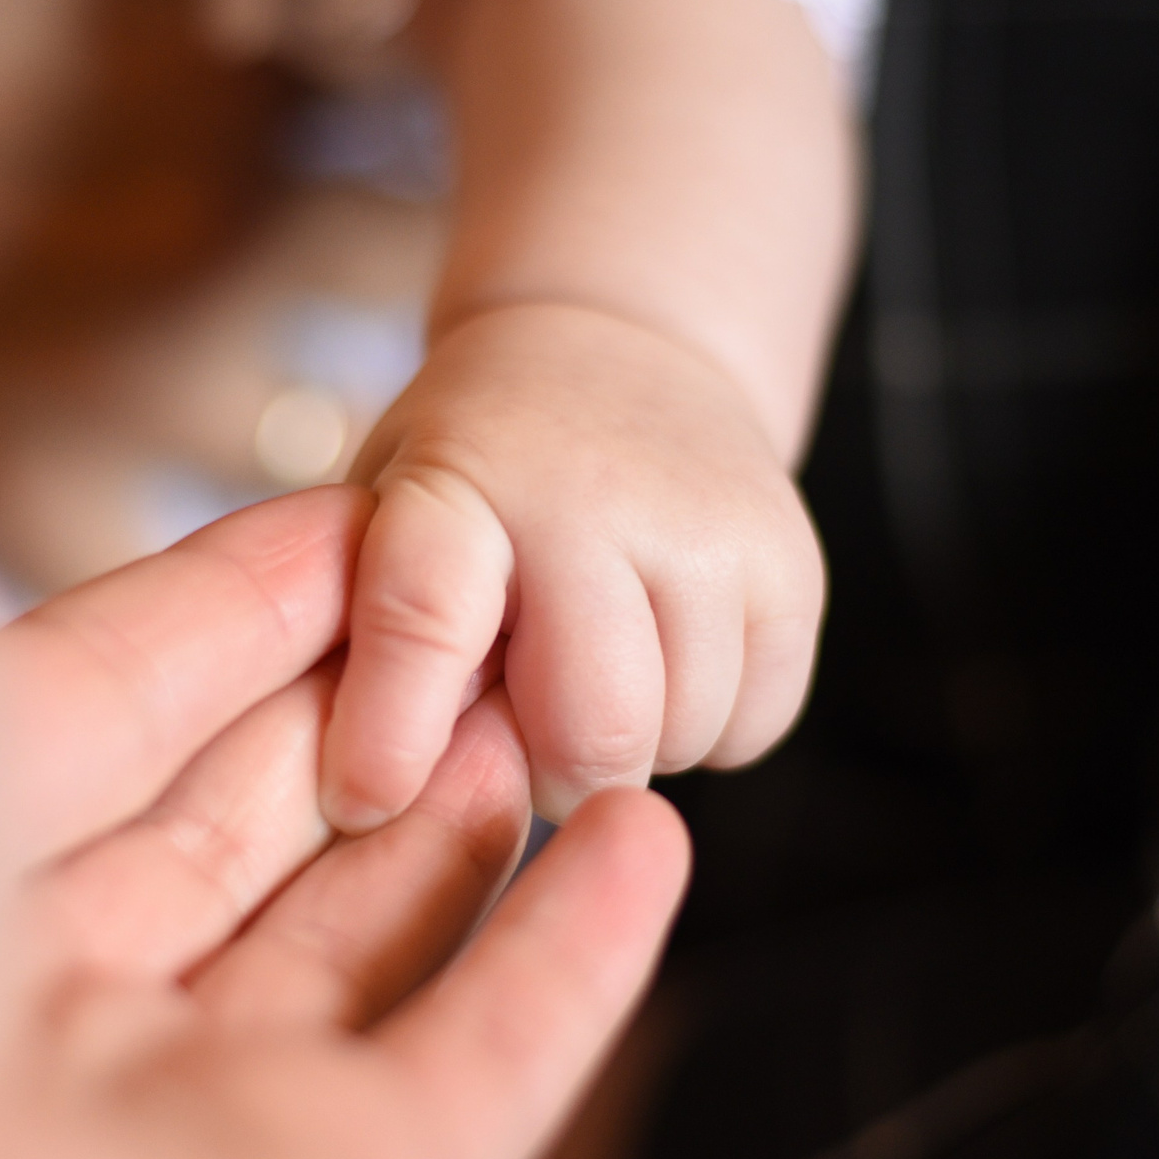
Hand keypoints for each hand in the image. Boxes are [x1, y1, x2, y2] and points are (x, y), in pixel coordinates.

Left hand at [0, 313, 689, 1158]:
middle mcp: (38, 1009)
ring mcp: (198, 1128)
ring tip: (569, 694)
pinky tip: (649, 842)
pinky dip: (579, 954)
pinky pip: (490, 1062)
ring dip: (470, 813)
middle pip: (241, 817)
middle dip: (361, 697)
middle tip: (492, 590)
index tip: (367, 506)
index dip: (236, 598)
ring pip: (366, 939)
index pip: (106, 696)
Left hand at [322, 301, 824, 827]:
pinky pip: (754, 728)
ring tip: (593, 672)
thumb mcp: (384, 509)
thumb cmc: (475, 476)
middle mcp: (596, 496)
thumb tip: (368, 794)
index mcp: (461, 481)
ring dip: (631, 748)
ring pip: (681, 739)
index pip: (421, 616)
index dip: (390, 733)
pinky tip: (665, 659)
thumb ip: (365, 631)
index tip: (366, 805)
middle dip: (554, 776)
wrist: (628, 353)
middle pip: (593, 728)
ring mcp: (712, 529)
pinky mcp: (794, 565)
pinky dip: (708, 730)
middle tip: (528, 741)